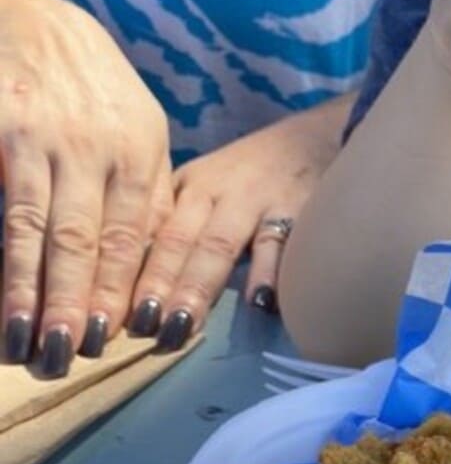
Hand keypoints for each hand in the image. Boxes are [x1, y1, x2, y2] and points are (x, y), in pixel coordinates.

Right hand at [0, 0, 172, 375]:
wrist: (33, 12)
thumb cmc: (92, 87)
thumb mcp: (139, 130)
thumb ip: (148, 194)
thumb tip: (155, 266)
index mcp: (139, 149)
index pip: (131, 235)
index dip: (119, 289)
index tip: (111, 338)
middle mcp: (91, 142)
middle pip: (83, 239)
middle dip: (73, 302)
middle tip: (64, 357)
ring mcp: (35, 132)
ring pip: (31, 224)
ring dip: (25, 288)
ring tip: (21, 340)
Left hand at [129, 100, 347, 348]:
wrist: (323, 136)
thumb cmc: (261, 173)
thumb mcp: (212, 187)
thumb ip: (182, 227)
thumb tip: (140, 287)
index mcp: (189, 188)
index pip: (152, 234)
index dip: (131, 274)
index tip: (115, 316)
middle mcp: (215, 193)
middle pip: (178, 242)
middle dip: (157, 285)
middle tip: (142, 328)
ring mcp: (257, 200)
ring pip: (219, 244)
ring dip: (198, 285)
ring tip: (184, 323)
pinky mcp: (300, 208)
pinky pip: (280, 242)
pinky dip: (269, 270)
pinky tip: (261, 302)